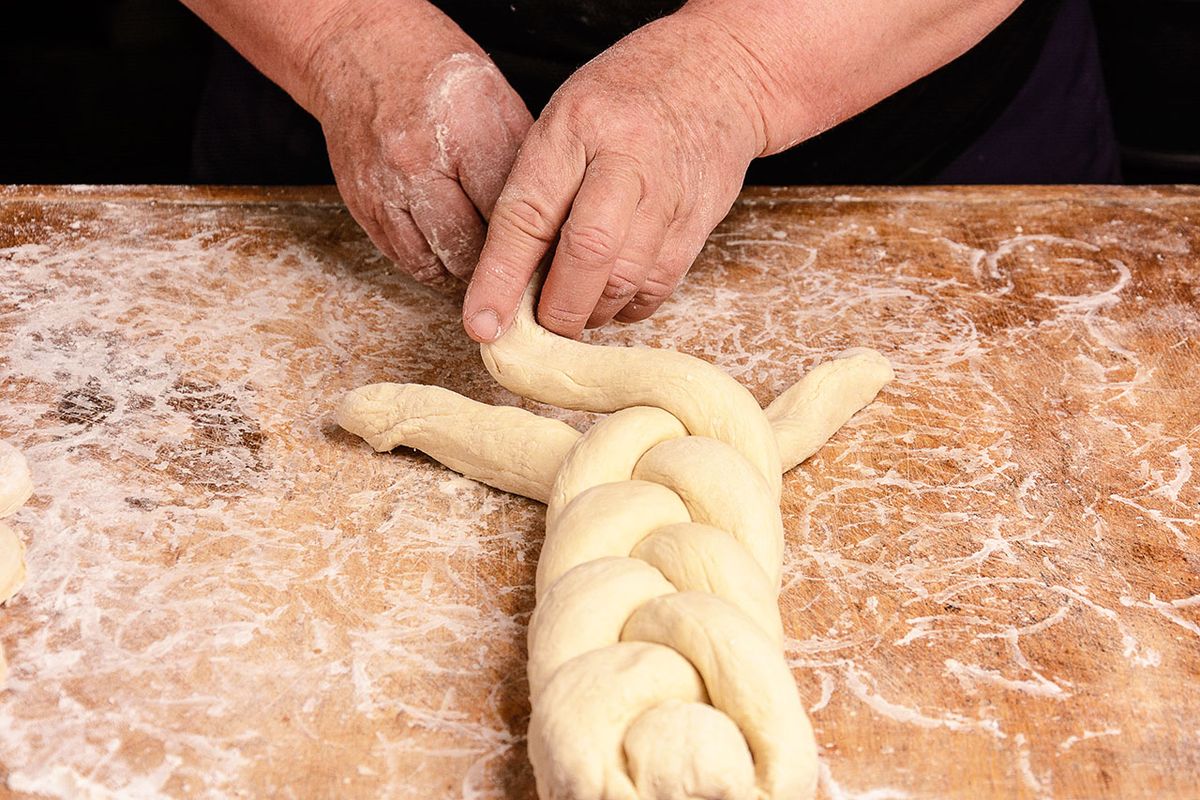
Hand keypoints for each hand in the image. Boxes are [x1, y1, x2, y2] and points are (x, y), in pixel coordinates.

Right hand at [307, 2, 531, 282]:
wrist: (363, 52)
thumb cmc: (439, 76)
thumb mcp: (497, 103)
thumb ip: (519, 166)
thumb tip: (548, 224)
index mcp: (464, 132)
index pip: (506, 214)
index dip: (530, 241)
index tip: (543, 255)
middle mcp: (417, 163)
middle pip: (469, 248)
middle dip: (496, 264)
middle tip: (515, 265)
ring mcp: (383, 188)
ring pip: (434, 264)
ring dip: (462, 270)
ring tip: (482, 261)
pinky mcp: (361, 206)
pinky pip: (403, 259)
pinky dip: (431, 262)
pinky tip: (449, 251)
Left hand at [462, 9, 769, 339]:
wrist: (718, 75)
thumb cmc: (624, 101)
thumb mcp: (567, 119)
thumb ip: (539, 187)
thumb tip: (506, 278)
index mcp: (575, 126)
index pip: (528, 214)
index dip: (500, 277)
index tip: (482, 323)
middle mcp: (626, 158)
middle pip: (587, 253)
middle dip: (558, 308)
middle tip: (539, 330)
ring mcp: (670, 191)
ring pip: (626, 279)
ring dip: (592, 312)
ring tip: (575, 311)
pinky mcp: (700, 220)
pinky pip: (658, 285)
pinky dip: (628, 306)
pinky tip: (612, 296)